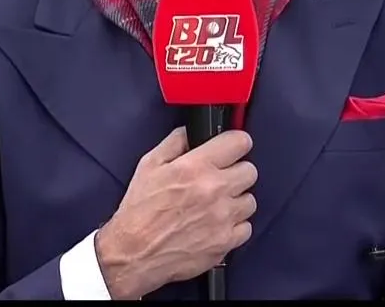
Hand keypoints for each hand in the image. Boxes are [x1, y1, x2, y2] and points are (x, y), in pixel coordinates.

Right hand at [95, 127, 256, 299]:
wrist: (134, 253)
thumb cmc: (139, 210)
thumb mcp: (149, 165)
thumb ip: (175, 142)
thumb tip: (193, 132)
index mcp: (195, 166)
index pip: (239, 142)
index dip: (236, 143)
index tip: (232, 148)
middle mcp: (214, 190)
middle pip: (250, 171)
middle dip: (236, 172)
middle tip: (221, 179)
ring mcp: (223, 218)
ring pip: (250, 200)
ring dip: (236, 200)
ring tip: (217, 205)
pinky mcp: (225, 242)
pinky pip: (246, 228)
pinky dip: (235, 226)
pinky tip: (218, 225)